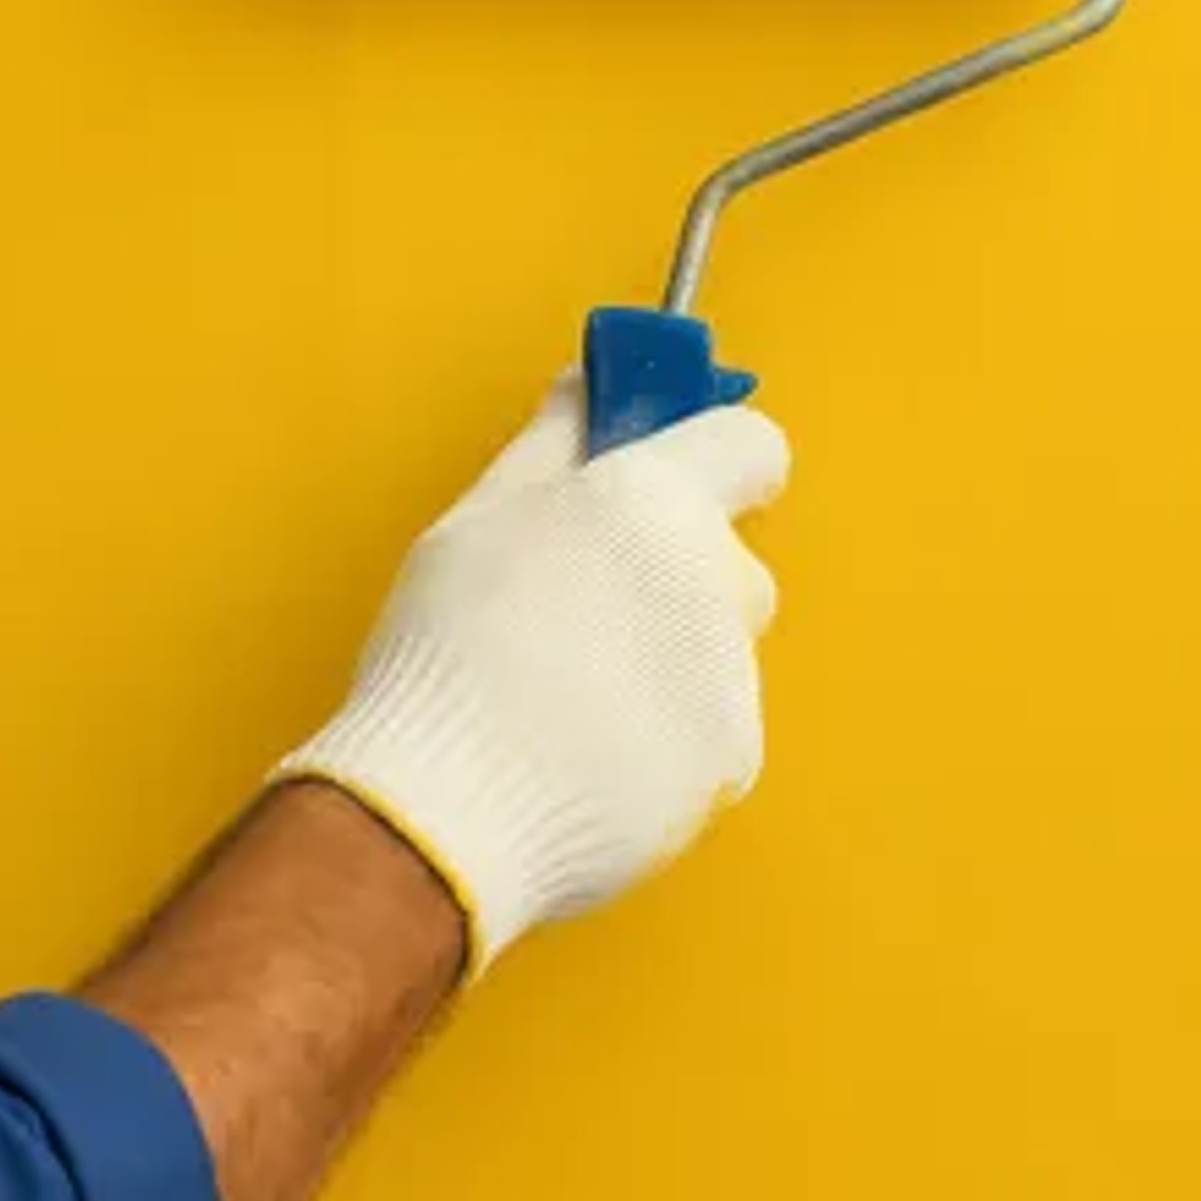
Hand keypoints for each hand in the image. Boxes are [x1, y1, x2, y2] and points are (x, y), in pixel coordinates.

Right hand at [278, 375, 789, 969]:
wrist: (448, 809)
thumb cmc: (450, 652)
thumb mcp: (477, 517)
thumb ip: (553, 442)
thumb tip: (585, 391)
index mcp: (657, 500)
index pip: (751, 443)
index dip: (712, 453)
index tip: (669, 464)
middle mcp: (717, 580)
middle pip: (724, 556)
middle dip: (668, 572)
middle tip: (576, 602)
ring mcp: (732, 678)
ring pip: (712, 647)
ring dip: (660, 658)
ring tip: (560, 695)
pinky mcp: (731, 763)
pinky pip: (706, 729)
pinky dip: (659, 736)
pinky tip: (580, 750)